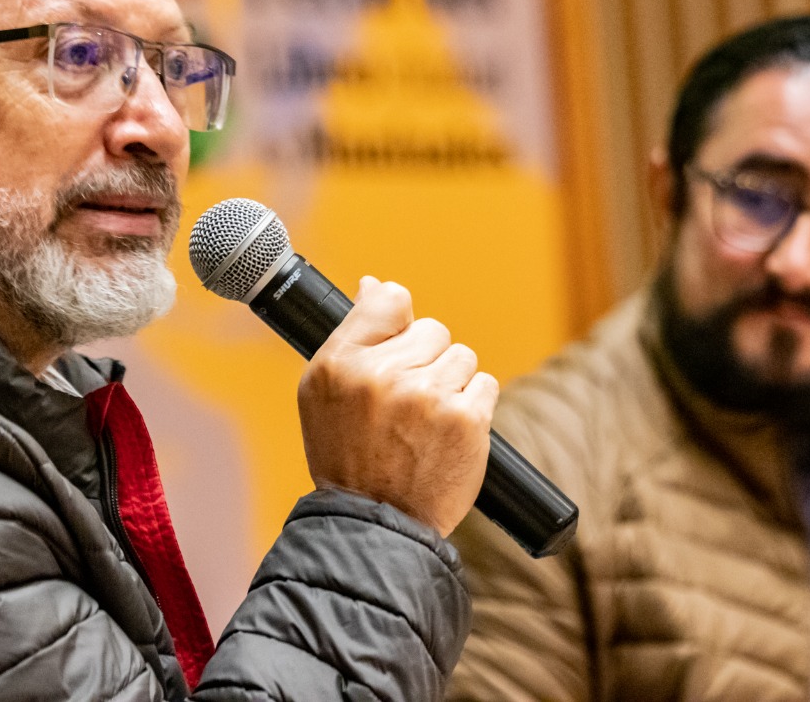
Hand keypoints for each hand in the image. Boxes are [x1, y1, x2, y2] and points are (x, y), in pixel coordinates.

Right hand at [296, 277, 498, 534]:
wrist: (377, 524)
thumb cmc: (348, 456)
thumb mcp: (323, 392)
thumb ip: (353, 335)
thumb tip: (376, 285)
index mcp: (341, 364)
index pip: (388, 301)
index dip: (400, 320)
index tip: (400, 340)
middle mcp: (383, 376)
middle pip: (433, 330)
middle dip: (427, 360)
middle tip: (407, 404)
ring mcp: (428, 397)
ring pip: (462, 357)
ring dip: (453, 385)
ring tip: (427, 423)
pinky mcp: (467, 421)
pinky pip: (486, 385)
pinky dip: (475, 407)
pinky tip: (450, 434)